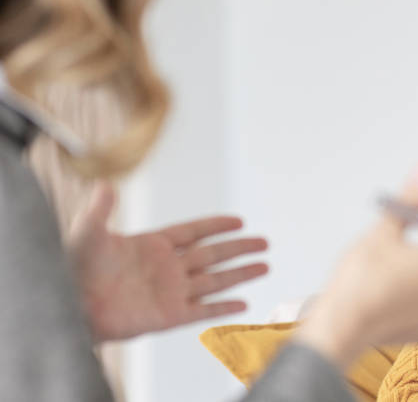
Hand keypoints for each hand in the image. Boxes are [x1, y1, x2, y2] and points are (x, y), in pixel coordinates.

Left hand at [69, 183, 268, 341]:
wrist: (69, 307)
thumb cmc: (73, 269)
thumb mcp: (87, 232)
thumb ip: (100, 209)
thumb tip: (104, 184)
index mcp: (153, 245)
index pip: (193, 232)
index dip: (216, 226)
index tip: (239, 221)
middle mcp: (167, 268)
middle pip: (212, 255)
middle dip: (239, 248)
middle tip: (264, 242)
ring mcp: (170, 292)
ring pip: (214, 281)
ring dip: (240, 274)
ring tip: (264, 266)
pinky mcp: (168, 316)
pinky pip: (202, 310)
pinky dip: (223, 308)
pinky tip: (243, 303)